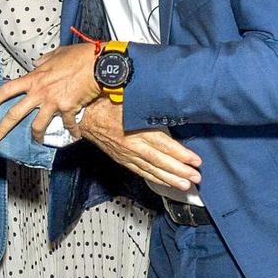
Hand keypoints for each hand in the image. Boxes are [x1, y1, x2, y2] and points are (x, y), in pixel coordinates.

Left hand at [0, 41, 103, 140]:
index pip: (7, 89)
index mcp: (34, 78)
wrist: (97, 64)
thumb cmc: (79, 56)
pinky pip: (67, 125)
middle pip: (14, 114)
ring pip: (37, 126)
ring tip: (36, 141)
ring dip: (36, 136)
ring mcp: (53, 103)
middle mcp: (40, 92)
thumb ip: (44, 61)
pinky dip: (71, 131)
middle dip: (2, 128)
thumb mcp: (56, 54)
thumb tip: (38, 63)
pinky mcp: (68, 110)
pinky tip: (74, 135)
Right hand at [74, 100, 201, 192]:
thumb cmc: (103, 103)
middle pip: (160, 160)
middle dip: (179, 171)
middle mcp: (131, 145)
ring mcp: (126, 154)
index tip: (195, 160)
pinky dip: (154, 178)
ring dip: (169, 178)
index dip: (180, 153)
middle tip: (195, 177)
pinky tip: (165, 182)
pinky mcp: (122, 159)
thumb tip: (166, 92)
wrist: (82, 116)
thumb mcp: (126, 96)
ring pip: (151, 169)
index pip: (162, 144)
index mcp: (134, 129)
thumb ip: (145, 99)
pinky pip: (140, 171)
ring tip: (185, 185)